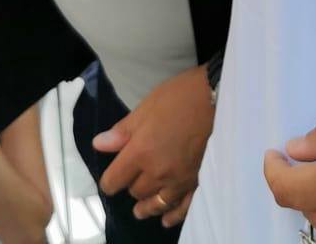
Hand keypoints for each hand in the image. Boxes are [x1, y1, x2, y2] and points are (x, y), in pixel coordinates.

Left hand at [93, 64, 214, 226]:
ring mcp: (179, 181)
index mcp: (140, 153)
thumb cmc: (179, 96)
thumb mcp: (146, 107)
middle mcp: (158, 172)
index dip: (110, 180)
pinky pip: (182, 207)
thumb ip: (122, 131)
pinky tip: (166, 219)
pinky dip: (172, 215)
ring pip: (156, 204)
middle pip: (136, 192)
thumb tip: (98, 145)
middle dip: (131, 185)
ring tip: (141, 209)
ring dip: (147, 206)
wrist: (218, 96)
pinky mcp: (198, 182)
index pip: (114, 181)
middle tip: (134, 177)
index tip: (112, 176)